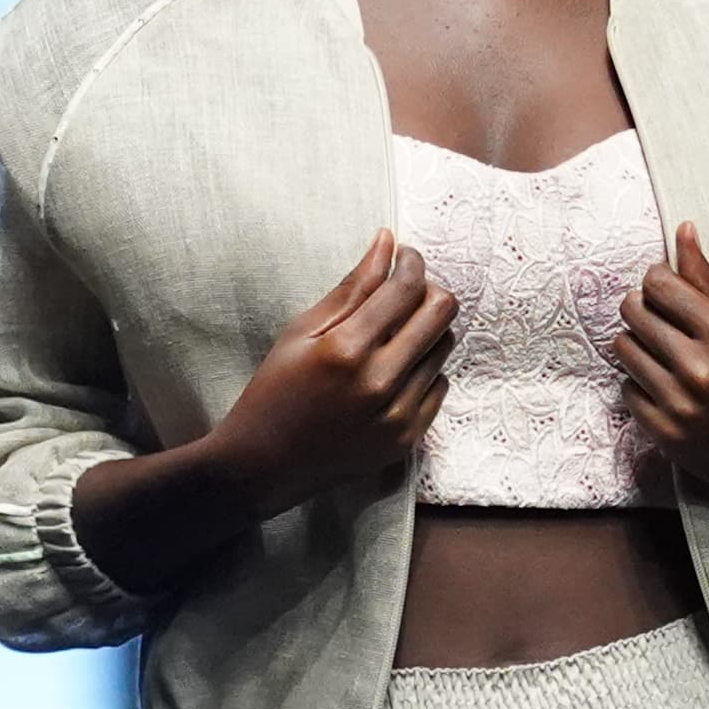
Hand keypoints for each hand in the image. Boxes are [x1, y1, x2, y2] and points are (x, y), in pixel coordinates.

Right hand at [203, 230, 455, 514]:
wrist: (264, 466)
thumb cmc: (274, 391)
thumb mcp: (301, 331)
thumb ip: (352, 287)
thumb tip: (387, 242)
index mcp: (346, 350)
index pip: (406, 288)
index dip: (412, 261)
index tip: (404, 255)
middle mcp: (379, 383)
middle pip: (442, 313)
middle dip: (429, 289)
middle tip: (406, 289)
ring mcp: (398, 415)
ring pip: (444, 347)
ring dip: (426, 330)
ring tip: (393, 333)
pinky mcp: (408, 439)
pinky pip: (440, 385)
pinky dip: (423, 368)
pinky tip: (392, 370)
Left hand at [609, 223, 708, 510]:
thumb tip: (682, 230)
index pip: (660, 285)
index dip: (658, 279)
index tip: (667, 287)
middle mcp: (700, 370)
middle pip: (634, 313)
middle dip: (643, 306)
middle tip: (662, 316)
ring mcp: (679, 406)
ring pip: (623, 349)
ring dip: (637, 341)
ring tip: (662, 348)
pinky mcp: (664, 435)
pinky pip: (626, 389)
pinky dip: (639, 381)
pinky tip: (665, 382)